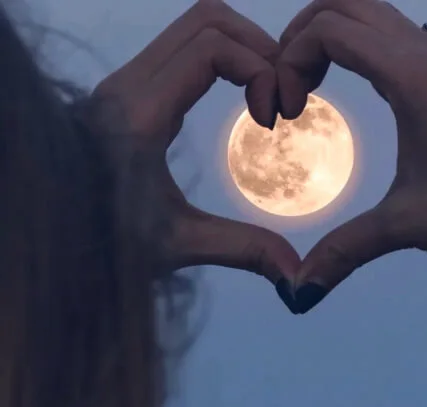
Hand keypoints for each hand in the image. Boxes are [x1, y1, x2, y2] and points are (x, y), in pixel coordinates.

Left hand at [90, 0, 300, 296]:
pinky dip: (223, 58)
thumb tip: (297, 276)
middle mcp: (128, 85)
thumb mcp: (177, 246)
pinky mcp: (127, 91)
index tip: (273, 118)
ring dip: (242, 48)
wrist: (46, 236)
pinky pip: (184, 47)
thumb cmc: (99, 243)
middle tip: (281, 96)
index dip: (260, 69)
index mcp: (139, 114)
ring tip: (266, 96)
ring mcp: (124, 83)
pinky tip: (240, 100)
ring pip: (195, 26)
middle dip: (259, 47)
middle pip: (208, 19)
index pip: (212, 47)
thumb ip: (243, 250)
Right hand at [275, 0, 426, 312]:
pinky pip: (402, 37)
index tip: (284, 113)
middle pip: (346, 0)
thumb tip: (298, 293)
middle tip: (288, 88)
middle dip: (302, 32)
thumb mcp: (405, 225)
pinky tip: (364, 95)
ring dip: (336, 36)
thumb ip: (344, 250)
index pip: (328, 27)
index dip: (288, 59)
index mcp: (414, 73)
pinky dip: (367, 47)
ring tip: (315, 88)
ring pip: (376, 14)